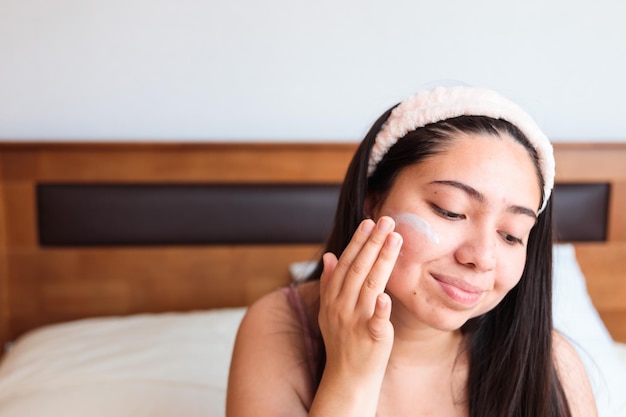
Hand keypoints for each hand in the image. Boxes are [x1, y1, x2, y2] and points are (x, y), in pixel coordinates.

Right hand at [318, 216, 402, 380]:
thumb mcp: (330, 310)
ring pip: (370, 286)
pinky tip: (386, 296)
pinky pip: (375, 321)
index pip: (346, 263)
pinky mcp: (370, 338)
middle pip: (358, 269)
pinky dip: (380, 309)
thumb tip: (329, 255)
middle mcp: (341, 306)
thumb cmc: (343, 341)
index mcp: (333, 298)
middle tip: (386, 220)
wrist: (347, 377)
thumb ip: (330, 282)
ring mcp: (355, 322)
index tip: (369, 222)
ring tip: (395, 239)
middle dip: (372, 243)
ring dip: (382, 260)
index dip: (358, 242)